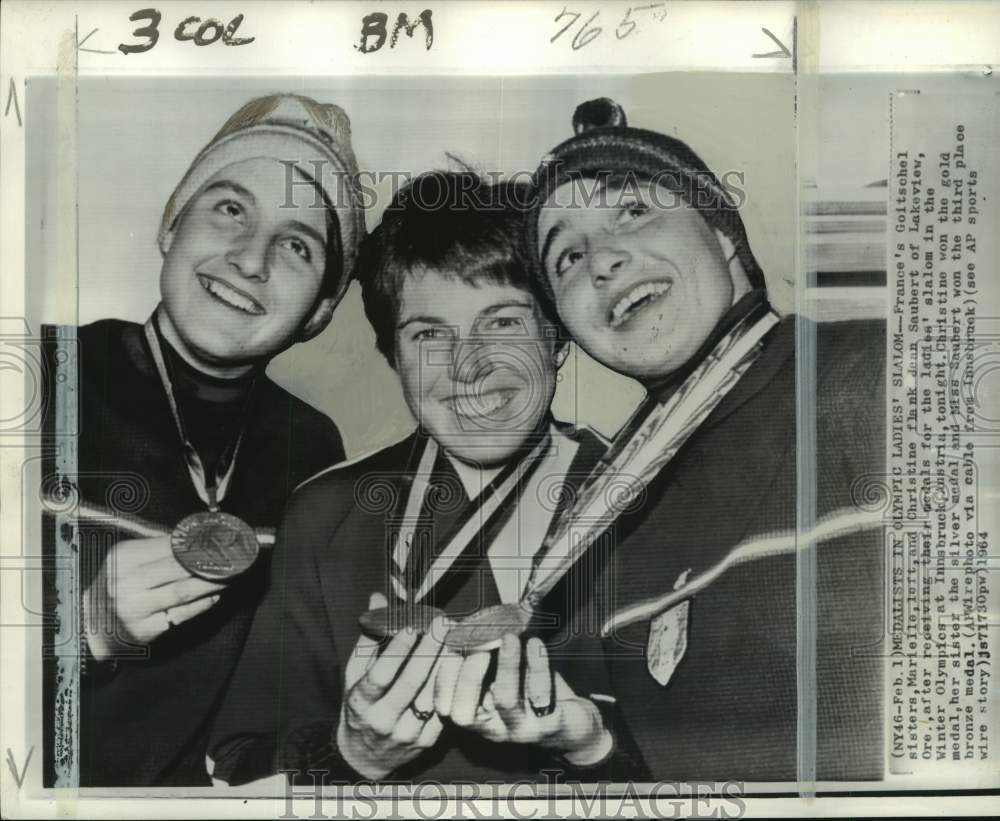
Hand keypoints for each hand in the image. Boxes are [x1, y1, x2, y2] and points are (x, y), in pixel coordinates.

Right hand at [84, 536, 224, 660]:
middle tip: (234, 556)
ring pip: (183, 591)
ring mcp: (135, 608)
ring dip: (212, 582)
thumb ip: (157, 549)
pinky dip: (201, 604)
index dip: (199, 543)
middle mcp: (126, 582)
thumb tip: (197, 539)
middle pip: (178, 567)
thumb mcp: (126, 560)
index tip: (221, 539)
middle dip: (210, 561)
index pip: (169, 546)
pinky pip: (180, 615)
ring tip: (231, 574)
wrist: (87, 624)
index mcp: (124, 558)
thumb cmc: (114, 586)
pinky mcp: (144, 630)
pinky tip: (214, 596)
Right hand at [336, 592, 448, 779]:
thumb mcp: (354, 675)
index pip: (380, 675)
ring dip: (447, 663)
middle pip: (411, 683)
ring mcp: (407, 733)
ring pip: (432, 695)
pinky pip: (444, 708)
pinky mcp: (427, 742)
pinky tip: (461, 661)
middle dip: (429, 650)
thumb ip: (368, 638)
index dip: (396, 650)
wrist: (365, 759)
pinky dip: (453, 684)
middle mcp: (383, 720)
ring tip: (456, 636)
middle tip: (443, 623)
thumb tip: (378, 599)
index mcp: (361, 703)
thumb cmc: (360, 707)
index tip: (411, 625)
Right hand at [435, 634, 612, 766]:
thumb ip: (484, 659)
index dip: (442, 679)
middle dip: (466, 678)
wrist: (576, 723)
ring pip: (505, 700)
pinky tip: (535, 644)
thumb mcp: (503, 678)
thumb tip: (464, 624)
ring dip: (505, 665)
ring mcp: (521, 729)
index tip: (450, 647)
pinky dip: (536, 665)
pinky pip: (540, 694)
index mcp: (477, 717)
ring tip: (509, 637)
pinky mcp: (549, 724)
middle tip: (478, 649)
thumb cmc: (532, 693)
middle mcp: (494, 729)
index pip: (445, 707)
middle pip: (464, 714)